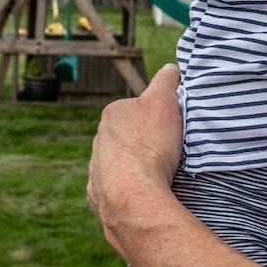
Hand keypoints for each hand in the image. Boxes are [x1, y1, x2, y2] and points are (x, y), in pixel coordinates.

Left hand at [87, 63, 185, 258]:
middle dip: (144, 143)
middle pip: (127, 137)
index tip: (171, 128)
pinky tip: (143, 195)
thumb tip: (170, 68)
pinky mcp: (97, 196)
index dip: (156, 116)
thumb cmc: (150, 145)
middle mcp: (98, 140)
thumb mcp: (164, 101)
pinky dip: (127, 191)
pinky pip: (114, 189)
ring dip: (135, 168)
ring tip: (159, 177)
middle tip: (168, 153)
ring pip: (119, 164)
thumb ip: (165, 81)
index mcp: (112, 115)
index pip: (136, 109)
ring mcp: (95, 170)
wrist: (134, 197)